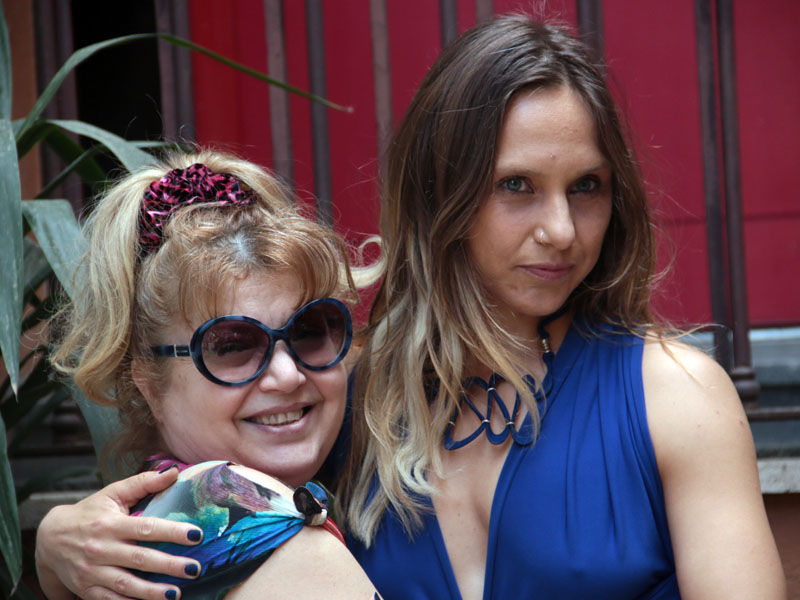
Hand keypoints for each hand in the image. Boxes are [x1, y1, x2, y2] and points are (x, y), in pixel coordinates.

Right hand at [35, 467, 203, 599]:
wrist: (50, 539)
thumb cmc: (90, 512)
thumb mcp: (113, 493)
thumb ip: (143, 482)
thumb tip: (173, 471)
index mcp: (111, 524)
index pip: (146, 528)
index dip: (172, 532)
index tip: (196, 535)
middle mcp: (101, 548)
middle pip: (139, 559)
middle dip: (169, 565)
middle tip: (194, 569)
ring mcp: (91, 571)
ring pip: (125, 584)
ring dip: (151, 592)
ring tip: (175, 593)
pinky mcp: (86, 589)